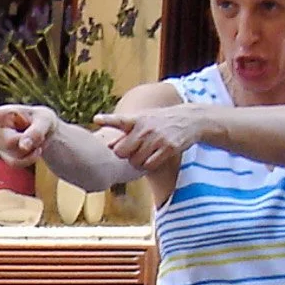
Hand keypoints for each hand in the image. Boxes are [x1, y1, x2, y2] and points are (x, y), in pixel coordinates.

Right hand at [0, 102, 59, 168]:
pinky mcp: (4, 156)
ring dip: (29, 151)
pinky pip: (15, 164)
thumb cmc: (43, 121)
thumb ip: (36, 132)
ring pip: (12, 154)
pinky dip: (29, 160)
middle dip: (25, 142)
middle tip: (37, 135)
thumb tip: (23, 146)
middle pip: (8, 142)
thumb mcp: (46, 122)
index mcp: (5, 113)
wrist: (45, 134)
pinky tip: (33, 151)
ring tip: (35, 141)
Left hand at [93, 102, 208, 173]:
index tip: (96, 118)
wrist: (188, 119)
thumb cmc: (159, 121)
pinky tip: (153, 158)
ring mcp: (157, 138)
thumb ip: (125, 132)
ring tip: (144, 154)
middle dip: (124, 155)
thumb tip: (109, 146)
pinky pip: (149, 165)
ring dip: (137, 162)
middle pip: (122, 152)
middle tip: (132, 152)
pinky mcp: (168, 148)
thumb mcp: (142, 120)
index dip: (107, 119)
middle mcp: (145, 128)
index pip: (119, 120)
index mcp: (136, 119)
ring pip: (135, 161)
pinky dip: (148, 165)